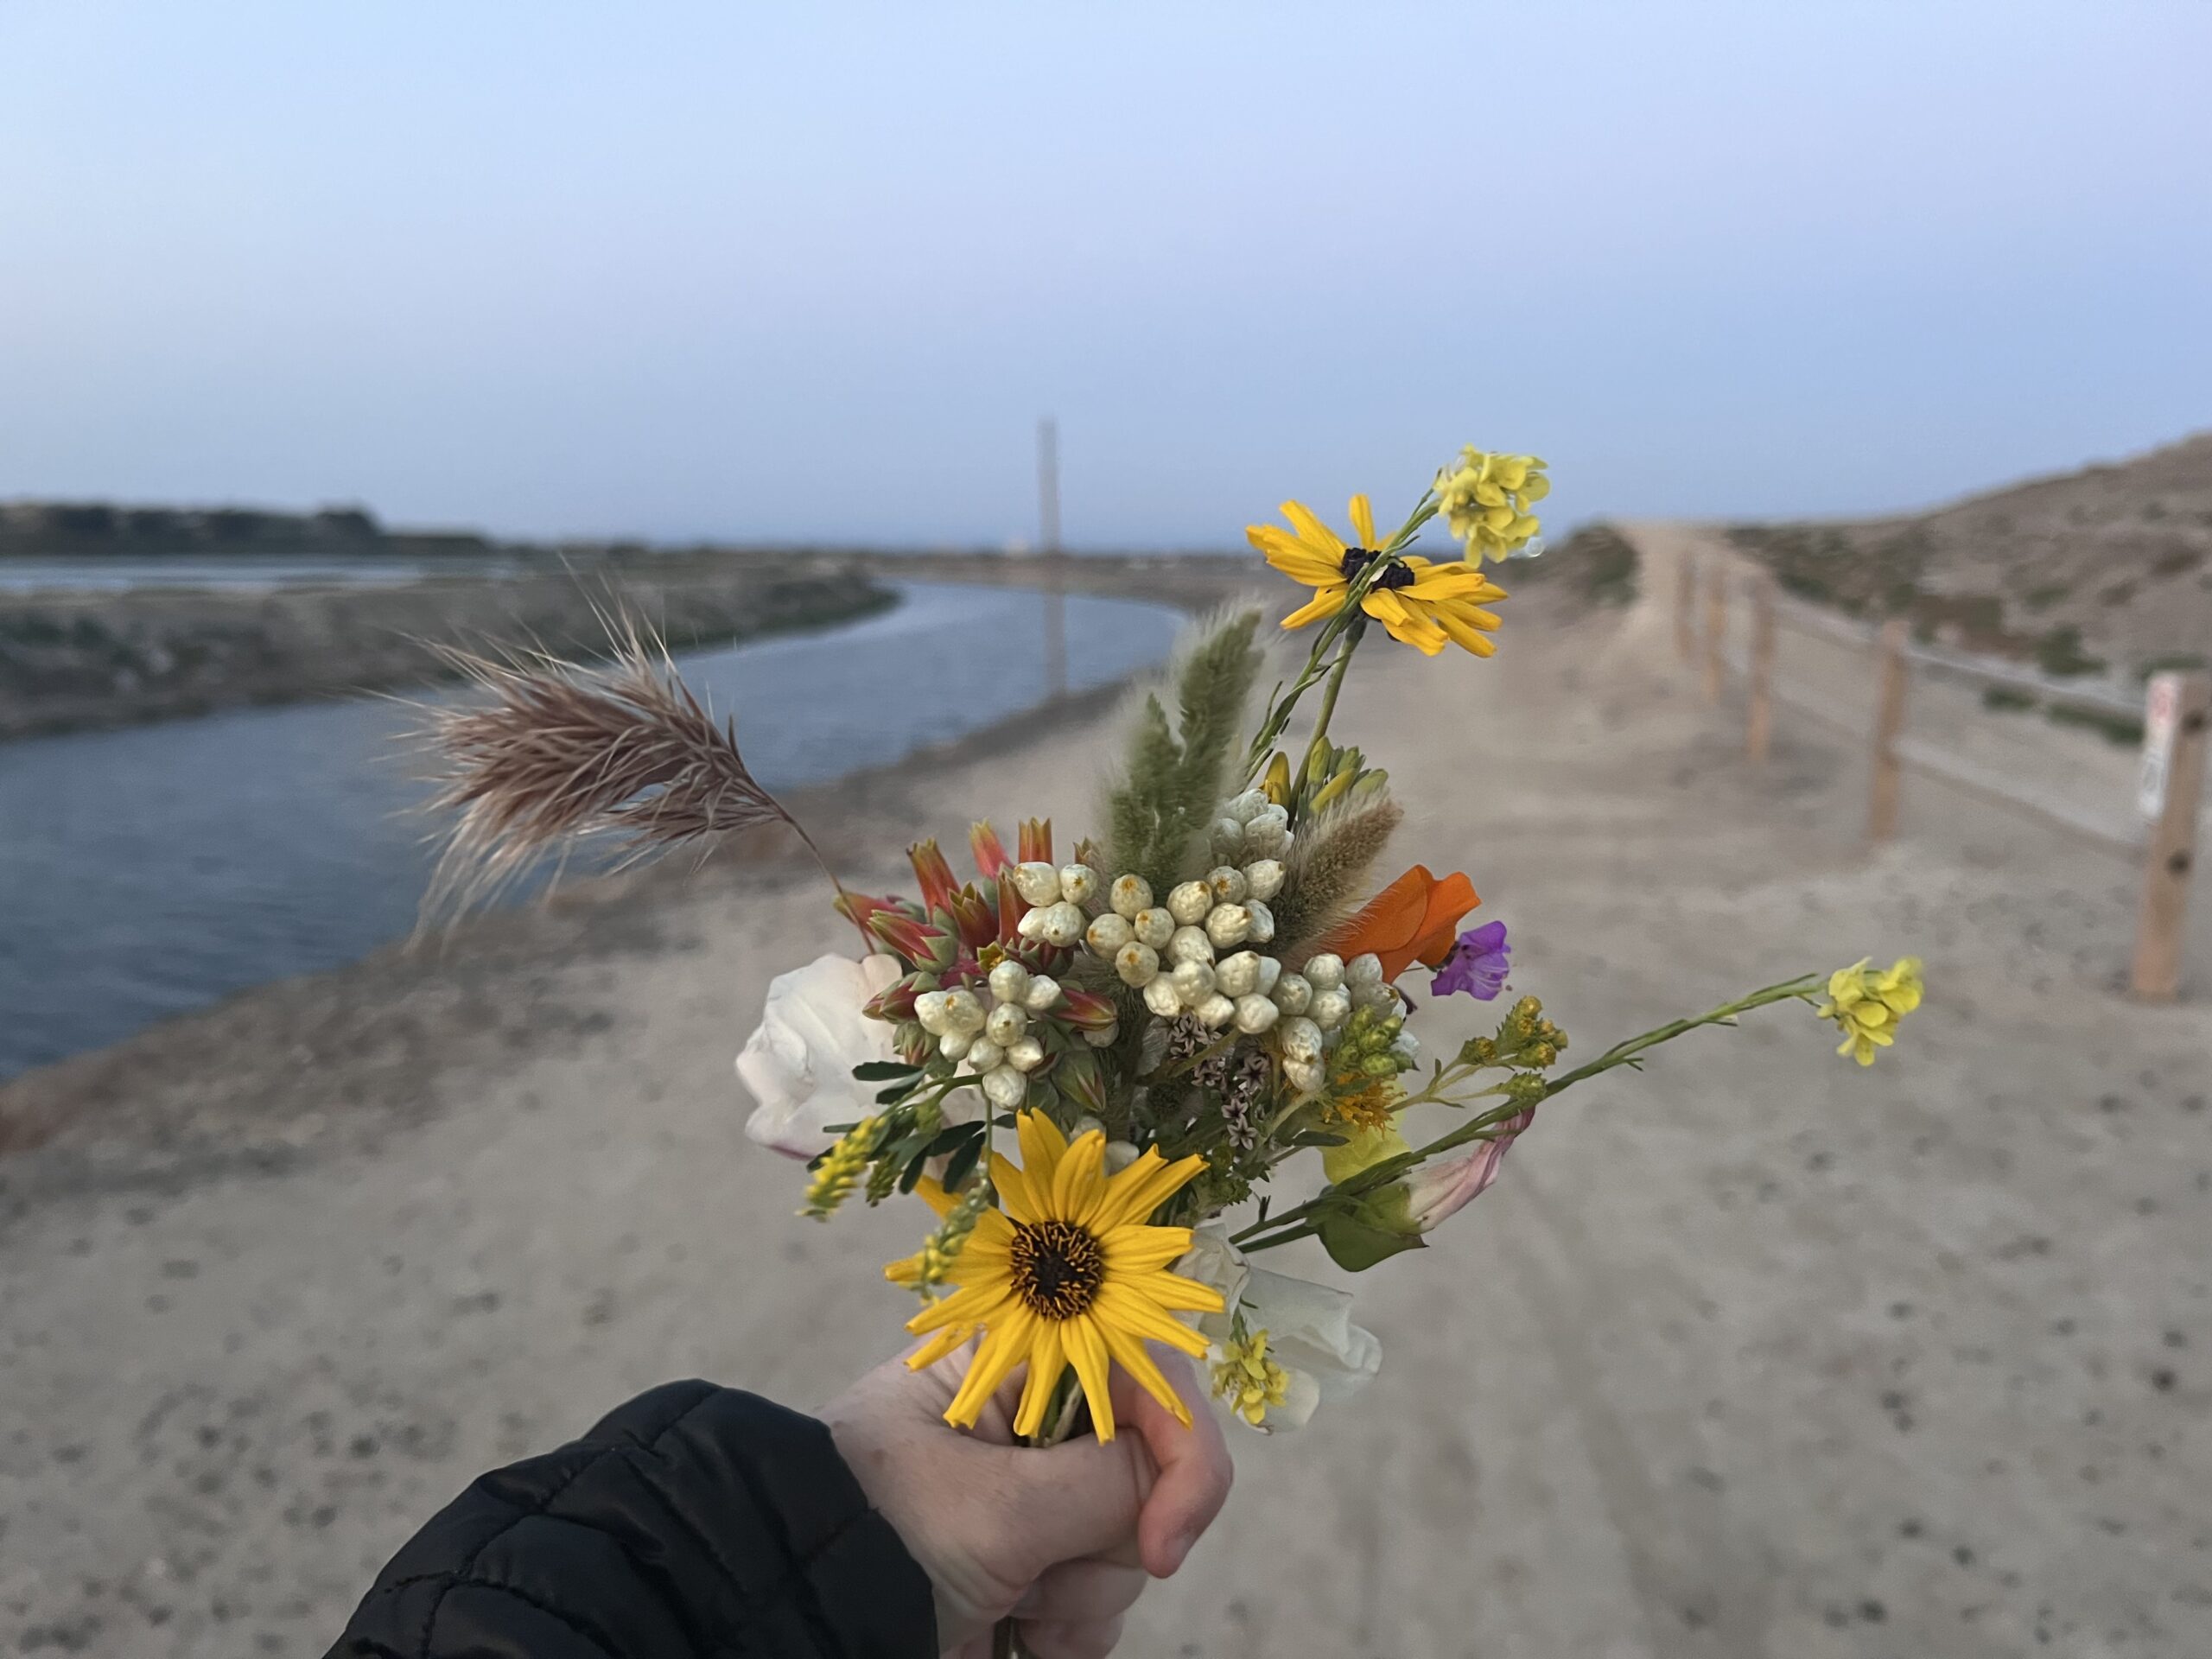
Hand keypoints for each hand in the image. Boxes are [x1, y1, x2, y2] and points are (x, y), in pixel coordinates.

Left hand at [823, 1341, 1232, 1657]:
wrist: (794, 1622)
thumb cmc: (872, 1536)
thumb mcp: (993, 1508)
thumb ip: (1105, 1484)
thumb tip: (1174, 1484)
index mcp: (1018, 1365)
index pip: (1148, 1374)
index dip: (1182, 1452)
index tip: (1164, 1543)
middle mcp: (1034, 1424)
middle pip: (1150, 1471)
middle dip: (1112, 1538)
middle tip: (1038, 1568)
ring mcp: (1035, 1503)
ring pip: (1128, 1547)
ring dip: (1080, 1597)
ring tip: (1006, 1603)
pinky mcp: (1031, 1571)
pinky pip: (1100, 1602)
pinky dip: (1069, 1633)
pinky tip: (1015, 1636)